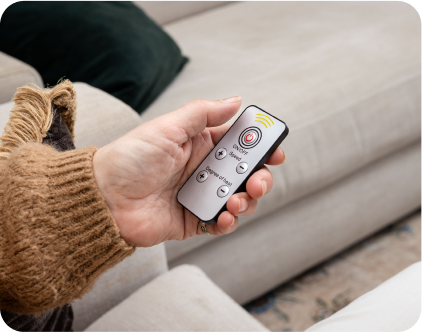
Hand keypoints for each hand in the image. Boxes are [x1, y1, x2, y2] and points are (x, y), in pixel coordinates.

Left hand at [93, 97, 284, 246]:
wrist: (104, 197)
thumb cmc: (131, 157)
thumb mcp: (168, 127)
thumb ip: (203, 114)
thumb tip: (236, 101)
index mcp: (200, 145)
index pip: (239, 144)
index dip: (260, 147)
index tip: (275, 151)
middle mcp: (204, 170)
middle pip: (245, 174)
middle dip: (260, 177)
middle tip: (258, 180)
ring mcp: (200, 196)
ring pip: (239, 198)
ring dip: (247, 200)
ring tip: (236, 199)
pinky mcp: (193, 220)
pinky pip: (221, 223)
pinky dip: (228, 222)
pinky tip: (224, 216)